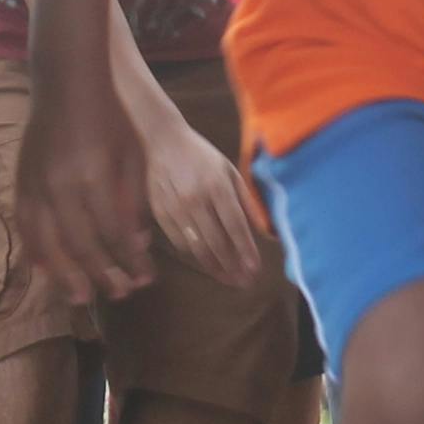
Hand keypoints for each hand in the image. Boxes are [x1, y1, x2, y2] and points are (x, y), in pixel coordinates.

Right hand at [18, 76, 156, 303]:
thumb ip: (134, 201)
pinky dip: (35, 251)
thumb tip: (137, 245)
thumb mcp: (132, 156)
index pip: (114, 233)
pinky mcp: (22, 182)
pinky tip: (45, 270)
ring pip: (48, 243)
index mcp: (95, 177)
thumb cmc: (109, 117)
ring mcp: (36, 185)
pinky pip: (25, 226)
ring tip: (79, 297)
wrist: (66, 83)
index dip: (130, 261)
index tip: (146, 278)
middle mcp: (61, 186)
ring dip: (64, 275)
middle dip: (101, 275)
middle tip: (118, 294)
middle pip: (81, 245)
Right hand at [137, 110, 267, 288]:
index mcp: (217, 185)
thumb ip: (246, 200)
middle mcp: (196, 199)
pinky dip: (195, 257)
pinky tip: (207, 265)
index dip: (246, 250)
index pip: (235, 226)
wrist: (163, 141)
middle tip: (244, 283)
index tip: (255, 269)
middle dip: (232, 266)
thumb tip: (263, 230)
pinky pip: (180, 243)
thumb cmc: (203, 155)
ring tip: (229, 280)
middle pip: (216, 242)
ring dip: (215, 267)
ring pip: (197, 247)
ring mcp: (176, 208)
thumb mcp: (230, 170)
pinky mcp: (160, 213)